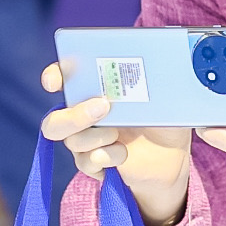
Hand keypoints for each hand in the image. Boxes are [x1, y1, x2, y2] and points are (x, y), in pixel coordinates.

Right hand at [42, 61, 195, 225]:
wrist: (172, 153)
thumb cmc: (164, 115)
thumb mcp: (162, 95)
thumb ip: (152, 80)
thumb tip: (155, 64)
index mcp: (94, 88)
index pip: (64, 77)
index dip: (55, 76)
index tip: (54, 82)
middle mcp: (83, 113)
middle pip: (55, 120)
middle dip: (74, 116)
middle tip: (103, 107)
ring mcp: (87, 140)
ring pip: (71, 142)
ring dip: (95, 137)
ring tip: (118, 134)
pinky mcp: (95, 162)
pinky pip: (87, 162)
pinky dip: (106, 156)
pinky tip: (124, 153)